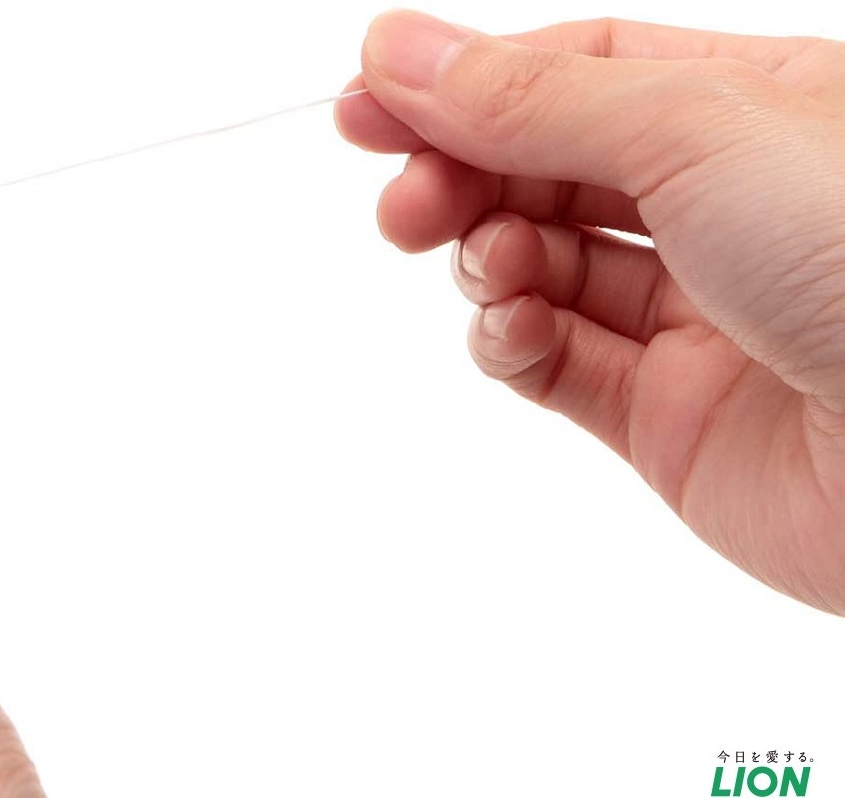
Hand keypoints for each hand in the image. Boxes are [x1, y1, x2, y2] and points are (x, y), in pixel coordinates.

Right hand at [336, 12, 844, 613]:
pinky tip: (513, 326)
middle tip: (403, 196)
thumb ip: (533, 99)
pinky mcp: (663, 416)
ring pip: (541, 267)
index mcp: (756, 109)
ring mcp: (694, 315)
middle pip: (548, 168)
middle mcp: (724, 209)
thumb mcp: (692, 133)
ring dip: (487, 255)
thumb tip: (401, 53)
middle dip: (462, 172)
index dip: (468, 81)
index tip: (369, 98)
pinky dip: (511, 339)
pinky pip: (553, 363)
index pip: (578, 72)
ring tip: (484, 258)